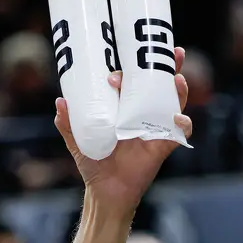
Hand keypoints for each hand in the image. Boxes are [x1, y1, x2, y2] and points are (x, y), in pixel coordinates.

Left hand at [55, 46, 190, 215]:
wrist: (104, 192)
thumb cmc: (94, 162)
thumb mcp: (77, 140)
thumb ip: (68, 124)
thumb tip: (60, 101)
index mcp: (125, 109)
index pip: (137, 82)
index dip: (137, 68)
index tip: (120, 66)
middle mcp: (143, 115)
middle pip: (161, 86)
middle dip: (170, 67)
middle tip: (174, 51)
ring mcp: (155, 129)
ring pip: (173, 104)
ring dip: (179, 90)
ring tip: (177, 78)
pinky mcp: (162, 147)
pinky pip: (179, 134)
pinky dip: (183, 124)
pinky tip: (178, 117)